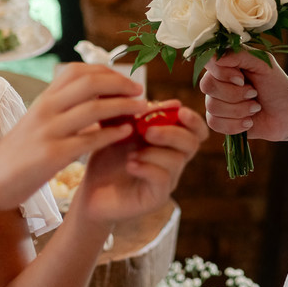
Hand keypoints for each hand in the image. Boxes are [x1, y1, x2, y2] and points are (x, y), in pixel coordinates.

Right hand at [0, 64, 145, 211]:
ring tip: (143, 109)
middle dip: (121, 84)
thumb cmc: (19, 152)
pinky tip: (127, 133)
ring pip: (93, 109)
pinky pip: (89, 141)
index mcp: (43, 99)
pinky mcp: (51, 156)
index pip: (78, 70)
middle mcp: (46, 110)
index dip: (107, 71)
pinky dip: (112, 134)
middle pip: (90, 83)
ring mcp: (48, 132)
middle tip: (140, 91)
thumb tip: (94, 96)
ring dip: (124, 106)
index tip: (126, 80)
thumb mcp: (38, 121)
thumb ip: (62, 107)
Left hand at [69, 103, 207, 223]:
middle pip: (192, 143)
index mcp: (169, 140)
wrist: (90, 190)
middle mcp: (174, 160)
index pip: (196, 130)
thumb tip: (132, 89)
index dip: (193, 119)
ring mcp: (168, 180)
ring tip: (132, 153)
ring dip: (154, 152)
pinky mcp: (156, 197)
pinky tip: (129, 164)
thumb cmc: (107, 157)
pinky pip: (163, 179)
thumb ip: (128, 111)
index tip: (178, 110)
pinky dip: (147, 167)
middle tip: (147, 131)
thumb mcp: (117, 129)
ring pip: (177, 160)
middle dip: (172, 133)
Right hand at [199, 51, 287, 140]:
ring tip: (255, 108)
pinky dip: (236, 124)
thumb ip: (241, 55)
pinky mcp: (218, 120)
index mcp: (227, 63)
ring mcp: (216, 101)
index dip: (222, 73)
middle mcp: (217, 81)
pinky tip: (249, 121)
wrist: (287, 113)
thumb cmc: (277, 85)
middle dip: (236, 94)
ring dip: (240, 110)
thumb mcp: (264, 64)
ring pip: (212, 107)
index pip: (209, 62)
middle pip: (207, 86)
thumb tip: (216, 57)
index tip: (242, 79)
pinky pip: (214, 123)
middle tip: (254, 93)